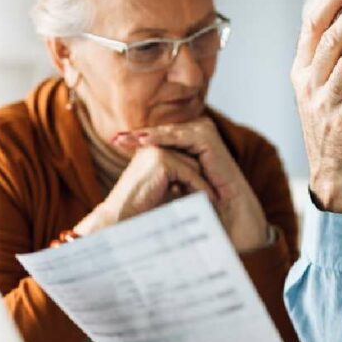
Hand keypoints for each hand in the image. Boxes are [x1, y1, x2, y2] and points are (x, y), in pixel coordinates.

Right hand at [74, 146, 214, 235]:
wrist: (118, 219)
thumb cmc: (136, 211)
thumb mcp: (160, 192)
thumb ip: (176, 183)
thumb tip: (196, 187)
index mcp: (150, 152)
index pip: (182, 157)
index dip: (197, 173)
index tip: (212, 190)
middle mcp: (152, 147)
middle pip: (190, 157)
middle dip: (204, 175)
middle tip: (218, 194)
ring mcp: (156, 150)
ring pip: (192, 164)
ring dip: (204, 183)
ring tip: (216, 199)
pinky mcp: (161, 160)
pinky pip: (190, 173)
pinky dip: (200, 188)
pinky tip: (210, 201)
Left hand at [116, 119, 270, 252]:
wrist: (226, 209)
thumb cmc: (202, 199)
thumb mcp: (175, 180)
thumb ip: (160, 168)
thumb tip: (133, 169)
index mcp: (190, 140)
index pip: (159, 138)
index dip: (137, 140)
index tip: (115, 143)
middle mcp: (197, 133)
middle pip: (161, 133)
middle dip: (138, 136)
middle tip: (115, 139)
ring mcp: (203, 132)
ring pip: (168, 133)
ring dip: (146, 136)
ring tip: (126, 140)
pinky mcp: (207, 138)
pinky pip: (179, 137)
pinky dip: (161, 138)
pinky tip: (144, 141)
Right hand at [293, 0, 341, 212]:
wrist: (329, 174)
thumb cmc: (330, 128)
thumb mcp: (318, 94)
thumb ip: (324, 65)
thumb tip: (341, 27)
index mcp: (300, 75)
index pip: (310, 31)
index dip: (328, 5)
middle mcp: (308, 87)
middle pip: (329, 41)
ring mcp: (324, 105)